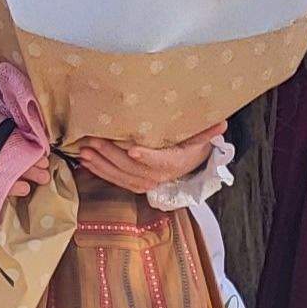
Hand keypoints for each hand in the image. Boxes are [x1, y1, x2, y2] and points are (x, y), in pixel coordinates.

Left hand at [72, 127, 219, 195]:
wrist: (185, 168)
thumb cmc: (190, 148)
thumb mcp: (200, 139)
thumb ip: (207, 132)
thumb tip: (222, 123)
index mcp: (174, 164)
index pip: (160, 161)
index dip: (146, 157)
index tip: (132, 149)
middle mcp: (158, 177)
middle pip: (133, 168)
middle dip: (111, 154)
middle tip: (93, 140)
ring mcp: (144, 183)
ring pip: (120, 176)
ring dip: (100, 164)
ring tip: (83, 151)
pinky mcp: (133, 184)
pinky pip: (114, 180)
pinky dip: (99, 171)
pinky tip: (85, 162)